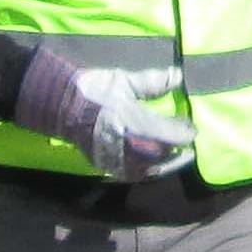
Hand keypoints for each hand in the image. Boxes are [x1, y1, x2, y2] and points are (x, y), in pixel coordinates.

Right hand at [9, 43, 194, 178]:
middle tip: (188, 144)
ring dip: (165, 163)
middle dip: (177, 149)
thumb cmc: (93, 89)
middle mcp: (125, 143)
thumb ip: (152, 82)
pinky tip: (154, 166)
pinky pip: (132, 174)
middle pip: (161, 153)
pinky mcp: (105, 164)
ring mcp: (114, 157)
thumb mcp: (124, 81)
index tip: (192, 129)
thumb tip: (178, 77)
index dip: (184, 133)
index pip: (168, 133)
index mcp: (131, 120)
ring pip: (149, 168)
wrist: (59, 105)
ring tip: (176, 157)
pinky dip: (147, 171)